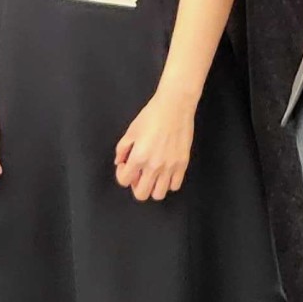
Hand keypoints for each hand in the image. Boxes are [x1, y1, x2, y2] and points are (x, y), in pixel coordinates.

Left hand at [115, 84, 196, 199]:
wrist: (175, 106)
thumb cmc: (152, 115)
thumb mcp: (131, 131)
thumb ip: (122, 149)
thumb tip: (119, 162)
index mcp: (138, 157)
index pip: (124, 181)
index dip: (122, 174)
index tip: (126, 165)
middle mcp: (154, 166)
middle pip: (141, 194)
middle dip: (136, 186)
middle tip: (138, 174)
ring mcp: (170, 167)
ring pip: (158, 194)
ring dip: (153, 187)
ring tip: (153, 175)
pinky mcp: (182, 164)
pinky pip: (175, 186)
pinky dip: (168, 183)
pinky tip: (165, 172)